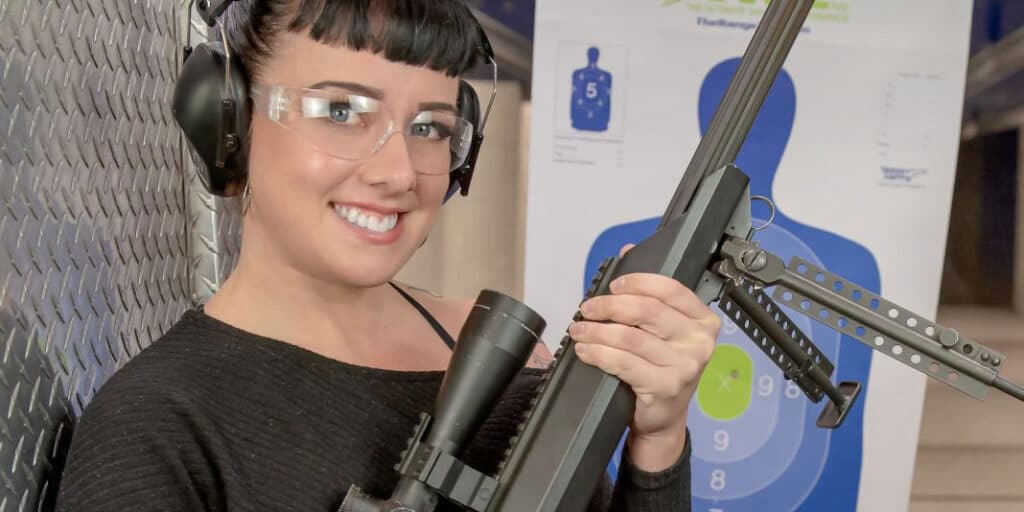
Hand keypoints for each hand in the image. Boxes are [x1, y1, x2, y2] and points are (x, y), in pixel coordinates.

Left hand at [569, 245, 719, 471]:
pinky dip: (598, 354)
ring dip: (596, 332)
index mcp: (703, 320)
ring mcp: (685, 366)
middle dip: (608, 306)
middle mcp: (699, 342)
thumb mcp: (662, 330)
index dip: (637, 282)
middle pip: (646, 310)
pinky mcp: (665, 386)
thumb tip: (626, 251)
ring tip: (579, 331)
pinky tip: (585, 351)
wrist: (664, 417)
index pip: (670, 289)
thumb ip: (648, 293)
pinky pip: (623, 362)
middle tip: (587, 309)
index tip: (613, 287)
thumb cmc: (662, 367)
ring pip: (629, 337)